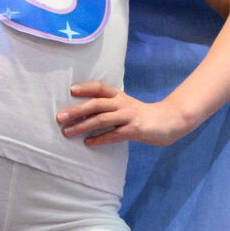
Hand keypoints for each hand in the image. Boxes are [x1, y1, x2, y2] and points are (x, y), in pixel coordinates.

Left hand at [57, 82, 191, 146]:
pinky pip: (114, 135)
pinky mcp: (135, 130)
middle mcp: (123, 104)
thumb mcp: (126, 106)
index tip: (71, 90)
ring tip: (67, 132)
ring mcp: (129, 116)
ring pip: (102, 119)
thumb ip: (109, 107)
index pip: (100, 88)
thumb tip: (83, 113)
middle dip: (76, 111)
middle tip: (60, 117)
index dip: (86, 88)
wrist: (170, 121)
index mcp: (120, 96)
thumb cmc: (142, 115)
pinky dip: (99, 138)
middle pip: (96, 104)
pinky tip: (88, 142)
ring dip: (82, 126)